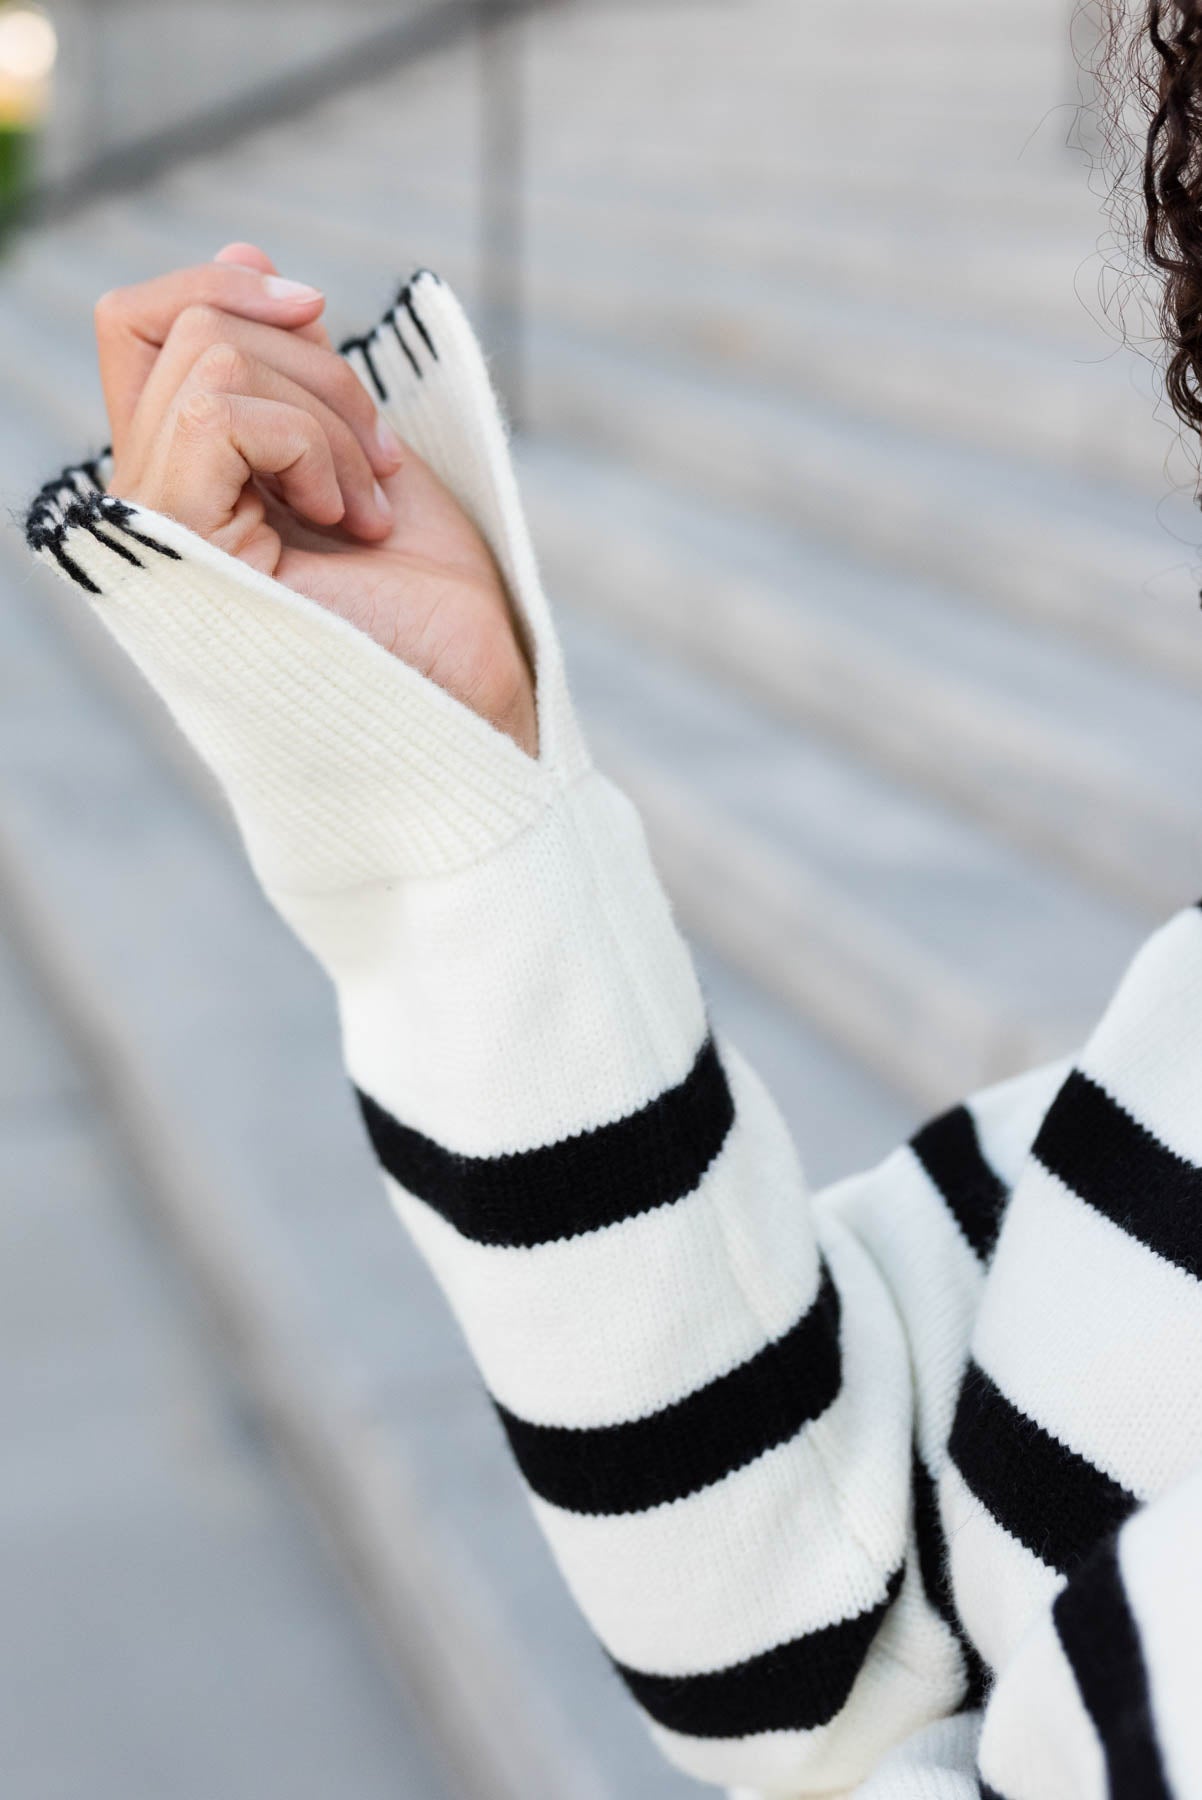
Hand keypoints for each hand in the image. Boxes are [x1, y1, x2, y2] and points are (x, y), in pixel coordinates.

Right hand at [96, 243, 537, 756]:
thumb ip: (295, 372)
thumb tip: (246, 257)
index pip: (142, 325)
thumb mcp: (360, 453)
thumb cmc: (429, 610)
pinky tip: (348, 520)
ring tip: (367, 510)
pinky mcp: (177, 545)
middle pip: (183, 322)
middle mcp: (152, 504)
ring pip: (209, 356)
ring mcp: (156, 527)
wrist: (466, 709)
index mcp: (188, 481)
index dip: (220, 283)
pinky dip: (309, 442)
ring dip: (325, 415)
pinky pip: (218, 408)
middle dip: (314, 365)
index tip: (317, 308)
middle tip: (379, 467)